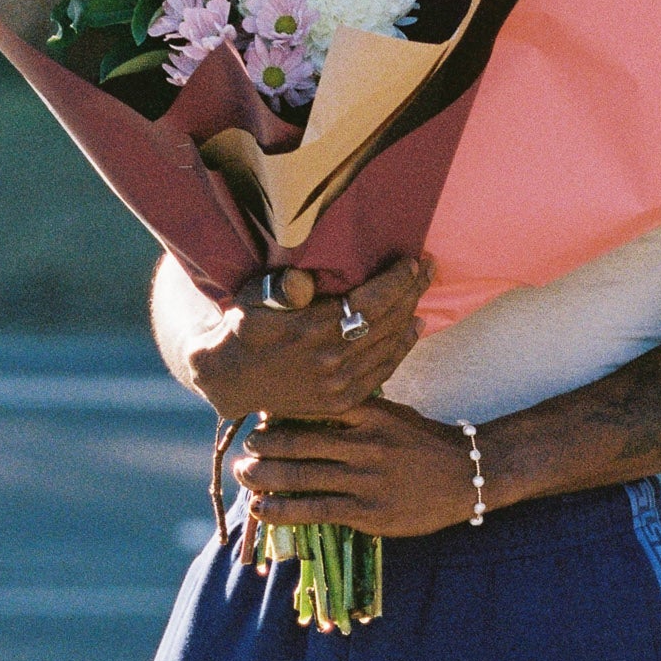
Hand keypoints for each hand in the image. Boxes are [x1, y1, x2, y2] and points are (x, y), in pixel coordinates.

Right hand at [180, 257, 428, 422]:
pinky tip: (414, 328)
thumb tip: (304, 280)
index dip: (397, 280)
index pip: (372, 300)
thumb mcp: (254, 299)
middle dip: (413, 290)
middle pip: (388, 320)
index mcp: (313, 328)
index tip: (411, 261)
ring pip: (390, 344)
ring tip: (422, 291)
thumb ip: (282, 288)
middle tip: (429, 267)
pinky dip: (403, 348)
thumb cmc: (243, 328)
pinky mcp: (342, 399)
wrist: (231, 380)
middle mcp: (332, 357)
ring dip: (412, 315)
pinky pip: (384, 370)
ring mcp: (340, 383)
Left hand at [235, 401, 480, 538]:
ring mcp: (366, 479)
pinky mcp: (367, 512)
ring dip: (265, 476)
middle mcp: (365, 443)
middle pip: (299, 441)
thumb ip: (357, 410)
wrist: (468, 475)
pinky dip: (282, 509)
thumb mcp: (395, 414)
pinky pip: (315, 509)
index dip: (281, 412)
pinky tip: (259, 508)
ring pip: (302, 476)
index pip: (314, 407)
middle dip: (264, 444)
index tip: (260, 415)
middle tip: (247, 446)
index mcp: (371, 414)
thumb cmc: (426, 443)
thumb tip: (311, 405)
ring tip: (243, 474)